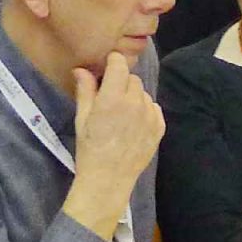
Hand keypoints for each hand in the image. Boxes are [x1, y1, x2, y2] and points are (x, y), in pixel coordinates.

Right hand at [67, 53, 164, 222]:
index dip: (113, 62)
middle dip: (121, 83)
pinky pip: (153, 108)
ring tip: (121, 116)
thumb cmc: (90, 148)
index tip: (108, 67)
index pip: (120, 64)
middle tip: (110, 98)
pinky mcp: (159, 127)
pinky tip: (132, 125)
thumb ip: (86, 91)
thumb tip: (82, 69)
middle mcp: (135, 103)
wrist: (108, 179)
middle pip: (132, 79)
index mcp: (113, 98)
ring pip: (143, 94)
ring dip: (133, 97)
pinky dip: (144, 111)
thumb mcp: (82, 119)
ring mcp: (150, 115)